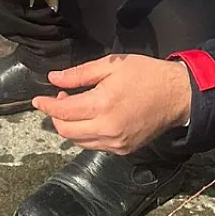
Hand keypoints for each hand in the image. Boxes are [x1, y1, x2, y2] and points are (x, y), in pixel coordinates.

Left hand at [34, 54, 192, 155]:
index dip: (46, 105)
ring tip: (78, 107)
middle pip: (66, 131)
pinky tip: (94, 119)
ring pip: (78, 142)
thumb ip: (79, 75)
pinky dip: (87, 134)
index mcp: (102, 105)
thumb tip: (53, 79)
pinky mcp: (123, 150)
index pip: (62, 112)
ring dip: (71, 126)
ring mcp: (116, 143)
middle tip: (63, 99)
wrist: (177, 95)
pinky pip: (95, 146)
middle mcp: (106, 129)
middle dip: (57, 117)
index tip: (38, 100)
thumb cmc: (145, 75)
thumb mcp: (111, 66)